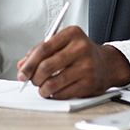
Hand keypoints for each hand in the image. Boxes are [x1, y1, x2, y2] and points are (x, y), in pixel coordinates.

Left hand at [14, 26, 129, 98]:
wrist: (108, 64)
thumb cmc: (81, 54)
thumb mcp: (62, 44)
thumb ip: (41, 52)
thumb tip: (22, 65)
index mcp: (72, 34)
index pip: (43, 49)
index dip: (29, 63)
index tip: (22, 72)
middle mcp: (81, 48)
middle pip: (46, 67)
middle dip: (34, 78)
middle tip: (32, 81)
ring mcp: (87, 67)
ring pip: (53, 83)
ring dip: (42, 89)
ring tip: (42, 88)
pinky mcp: (89, 84)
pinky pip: (62, 93)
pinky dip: (54, 94)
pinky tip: (55, 91)